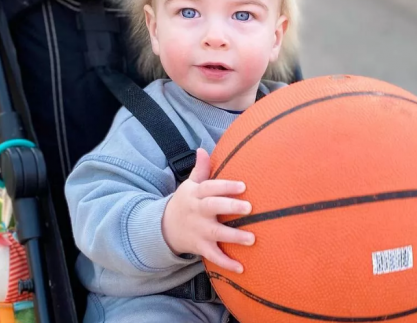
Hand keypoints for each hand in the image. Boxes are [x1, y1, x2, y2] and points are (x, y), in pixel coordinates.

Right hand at [162, 149, 254, 272]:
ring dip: (234, 237)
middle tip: (249, 207)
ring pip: (216, 234)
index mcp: (196, 194)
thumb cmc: (185, 202)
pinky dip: (226, 263)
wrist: (164, 229)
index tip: (243, 185)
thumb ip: (200, 169)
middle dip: (230, 207)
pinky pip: (213, 256)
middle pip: (213, 208)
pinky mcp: (200, 247)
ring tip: (252, 239)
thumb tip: (202, 149)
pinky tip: (242, 268)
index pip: (210, 188)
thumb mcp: (190, 185)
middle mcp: (197, 212)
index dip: (226, 186)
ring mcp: (198, 231)